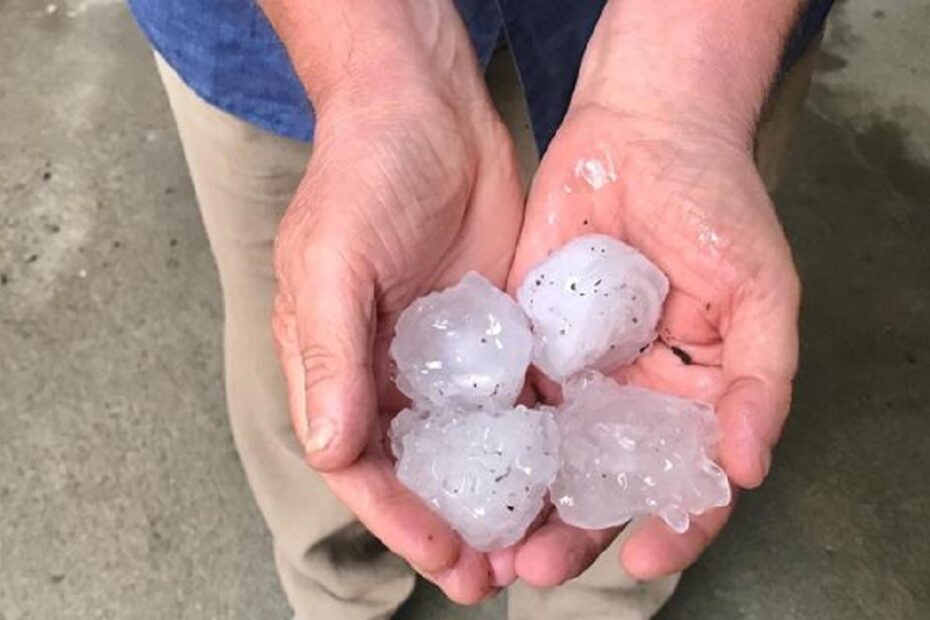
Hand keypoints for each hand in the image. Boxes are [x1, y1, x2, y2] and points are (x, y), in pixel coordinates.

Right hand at [270, 13, 523, 602]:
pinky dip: (532, 441)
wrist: (427, 110)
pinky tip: (560, 473)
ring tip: (533, 545)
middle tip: (493, 575)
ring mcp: (446, 356)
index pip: (359, 462)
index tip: (443, 557)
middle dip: (450, 525)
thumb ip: (328, 356)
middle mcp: (387, 372)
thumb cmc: (361, 176)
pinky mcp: (497, 333)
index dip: (397, 517)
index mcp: (334, 365)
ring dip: (497, 497)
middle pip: (417, 469)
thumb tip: (332, 448)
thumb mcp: (332, 262)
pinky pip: (514, 398)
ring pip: (470, 447)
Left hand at [506, 106, 799, 585]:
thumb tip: (748, 465)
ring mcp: (578, 369)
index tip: (644, 557)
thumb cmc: (718, 202)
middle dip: (573, 531)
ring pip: (549, 454)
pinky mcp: (528, 337)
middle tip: (535, 567)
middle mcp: (633, 394)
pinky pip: (508, 395)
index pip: (689, 484)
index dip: (675, 528)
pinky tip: (461, 468)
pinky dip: (488, 436)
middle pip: (605, 484)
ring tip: (489, 542)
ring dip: (520, 503)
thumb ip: (762, 379)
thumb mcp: (762, 288)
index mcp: (696, 394)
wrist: (643, 128)